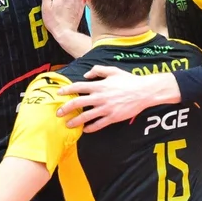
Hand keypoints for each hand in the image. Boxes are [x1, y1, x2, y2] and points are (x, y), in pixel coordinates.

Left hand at [57, 65, 174, 131]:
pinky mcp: (112, 117)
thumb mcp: (113, 71)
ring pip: (86, 116)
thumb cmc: (128, 80)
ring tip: (68, 124)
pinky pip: (98, 124)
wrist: (144, 92)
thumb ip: (98, 70)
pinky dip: (90, 128)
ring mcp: (106, 108)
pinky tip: (85, 130)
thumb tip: (86, 75)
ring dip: (75, 121)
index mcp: (99, 85)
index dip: (67, 90)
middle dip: (66, 108)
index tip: (59, 93)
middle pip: (78, 103)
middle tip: (58, 112)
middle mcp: (100, 97)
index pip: (78, 87)